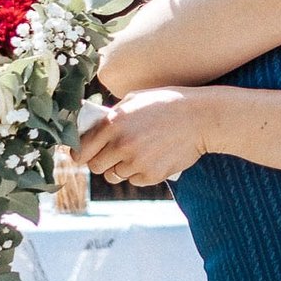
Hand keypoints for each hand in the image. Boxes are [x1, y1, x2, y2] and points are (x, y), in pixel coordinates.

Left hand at [72, 89, 211, 185]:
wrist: (201, 118)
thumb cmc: (167, 104)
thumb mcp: (135, 100)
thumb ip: (111, 115)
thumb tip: (92, 128)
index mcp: (113, 123)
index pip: (81, 150)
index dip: (79, 154)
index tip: (83, 155)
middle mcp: (121, 145)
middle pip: (96, 167)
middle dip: (101, 162)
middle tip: (111, 154)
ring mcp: (137, 162)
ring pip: (115, 176)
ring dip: (121, 168)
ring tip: (136, 153)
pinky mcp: (152, 175)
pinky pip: (134, 180)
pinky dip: (139, 173)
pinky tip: (152, 157)